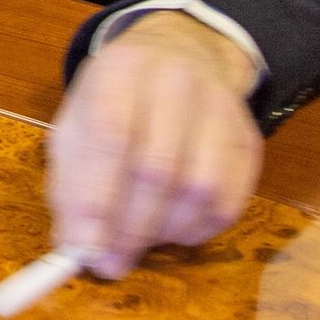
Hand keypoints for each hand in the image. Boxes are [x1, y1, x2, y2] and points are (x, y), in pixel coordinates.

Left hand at [45, 11, 264, 278]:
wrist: (181, 56)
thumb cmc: (116, 100)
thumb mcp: (76, 125)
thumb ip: (69, 185)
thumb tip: (77, 249)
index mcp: (120, 69)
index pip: (109, 134)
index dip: (95, 199)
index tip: (84, 250)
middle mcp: (175, 81)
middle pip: (157, 168)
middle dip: (129, 229)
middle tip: (110, 263)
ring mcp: (220, 108)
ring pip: (198, 189)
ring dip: (164, 231)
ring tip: (139, 237)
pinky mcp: (249, 139)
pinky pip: (230, 201)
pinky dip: (198, 231)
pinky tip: (173, 228)